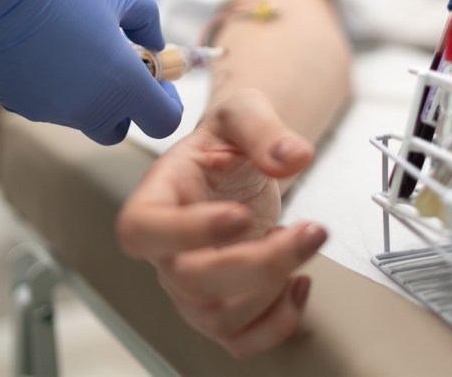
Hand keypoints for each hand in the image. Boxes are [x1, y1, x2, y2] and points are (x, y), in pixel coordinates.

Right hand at [0, 0, 181, 143]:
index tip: (159, 79)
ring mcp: (51, 112)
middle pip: (121, 129)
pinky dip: (60, 89)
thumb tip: (155, 45)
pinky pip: (52, 107)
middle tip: (122, 69)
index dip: (167, 103)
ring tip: (80, 50)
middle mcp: (88, 108)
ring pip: (85, 118)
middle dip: (127, 107)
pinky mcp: (20, 106)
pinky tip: (48, 52)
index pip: (164, 122)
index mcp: (121, 84)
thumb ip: (148, 25)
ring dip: (93, 96)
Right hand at [117, 90, 327, 358]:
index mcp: (159, 195)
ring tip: (305, 241)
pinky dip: (278, 324)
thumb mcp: (245, 111)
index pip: (142, 230)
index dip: (184, 233)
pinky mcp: (223, 304)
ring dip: (274, 290)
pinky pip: (240, 340)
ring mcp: (192, 284)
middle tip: (308, 231)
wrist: (241, 160)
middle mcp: (168, 248)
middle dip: (259, 263)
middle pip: (190, 280)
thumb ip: (264, 128)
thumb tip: (291, 157)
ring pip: (217, 316)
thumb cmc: (229, 140)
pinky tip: (301, 283)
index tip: (239, 216)